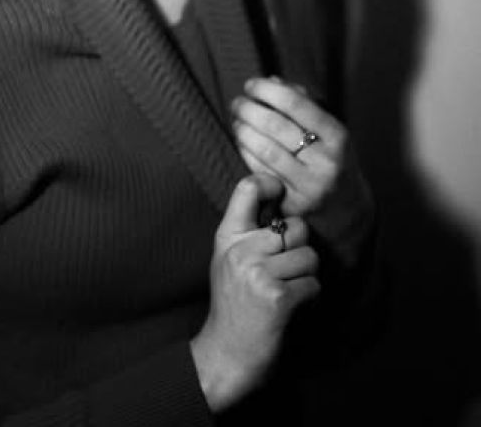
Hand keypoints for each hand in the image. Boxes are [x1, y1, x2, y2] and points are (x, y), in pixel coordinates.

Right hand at [190, 173, 318, 412]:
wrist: (225, 355)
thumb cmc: (233, 305)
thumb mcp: (228, 260)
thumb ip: (248, 232)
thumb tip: (281, 202)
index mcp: (227, 237)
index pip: (247, 189)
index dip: (270, 183)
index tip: (278, 193)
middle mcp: (240, 251)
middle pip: (295, 227)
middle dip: (300, 248)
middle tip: (285, 268)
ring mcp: (258, 274)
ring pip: (309, 256)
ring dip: (306, 275)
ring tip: (287, 288)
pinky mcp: (278, 298)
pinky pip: (313, 283)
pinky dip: (309, 296)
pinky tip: (291, 306)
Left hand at [231, 77, 373, 266]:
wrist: (348, 213)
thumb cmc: (333, 160)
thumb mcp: (330, 131)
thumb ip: (304, 103)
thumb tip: (272, 80)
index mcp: (337, 136)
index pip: (295, 103)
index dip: (266, 89)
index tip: (250, 84)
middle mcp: (326, 161)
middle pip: (275, 126)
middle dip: (248, 108)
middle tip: (237, 102)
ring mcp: (309, 186)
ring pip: (264, 150)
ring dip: (242, 130)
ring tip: (236, 119)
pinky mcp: (293, 204)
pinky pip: (261, 172)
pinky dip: (245, 152)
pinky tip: (242, 142)